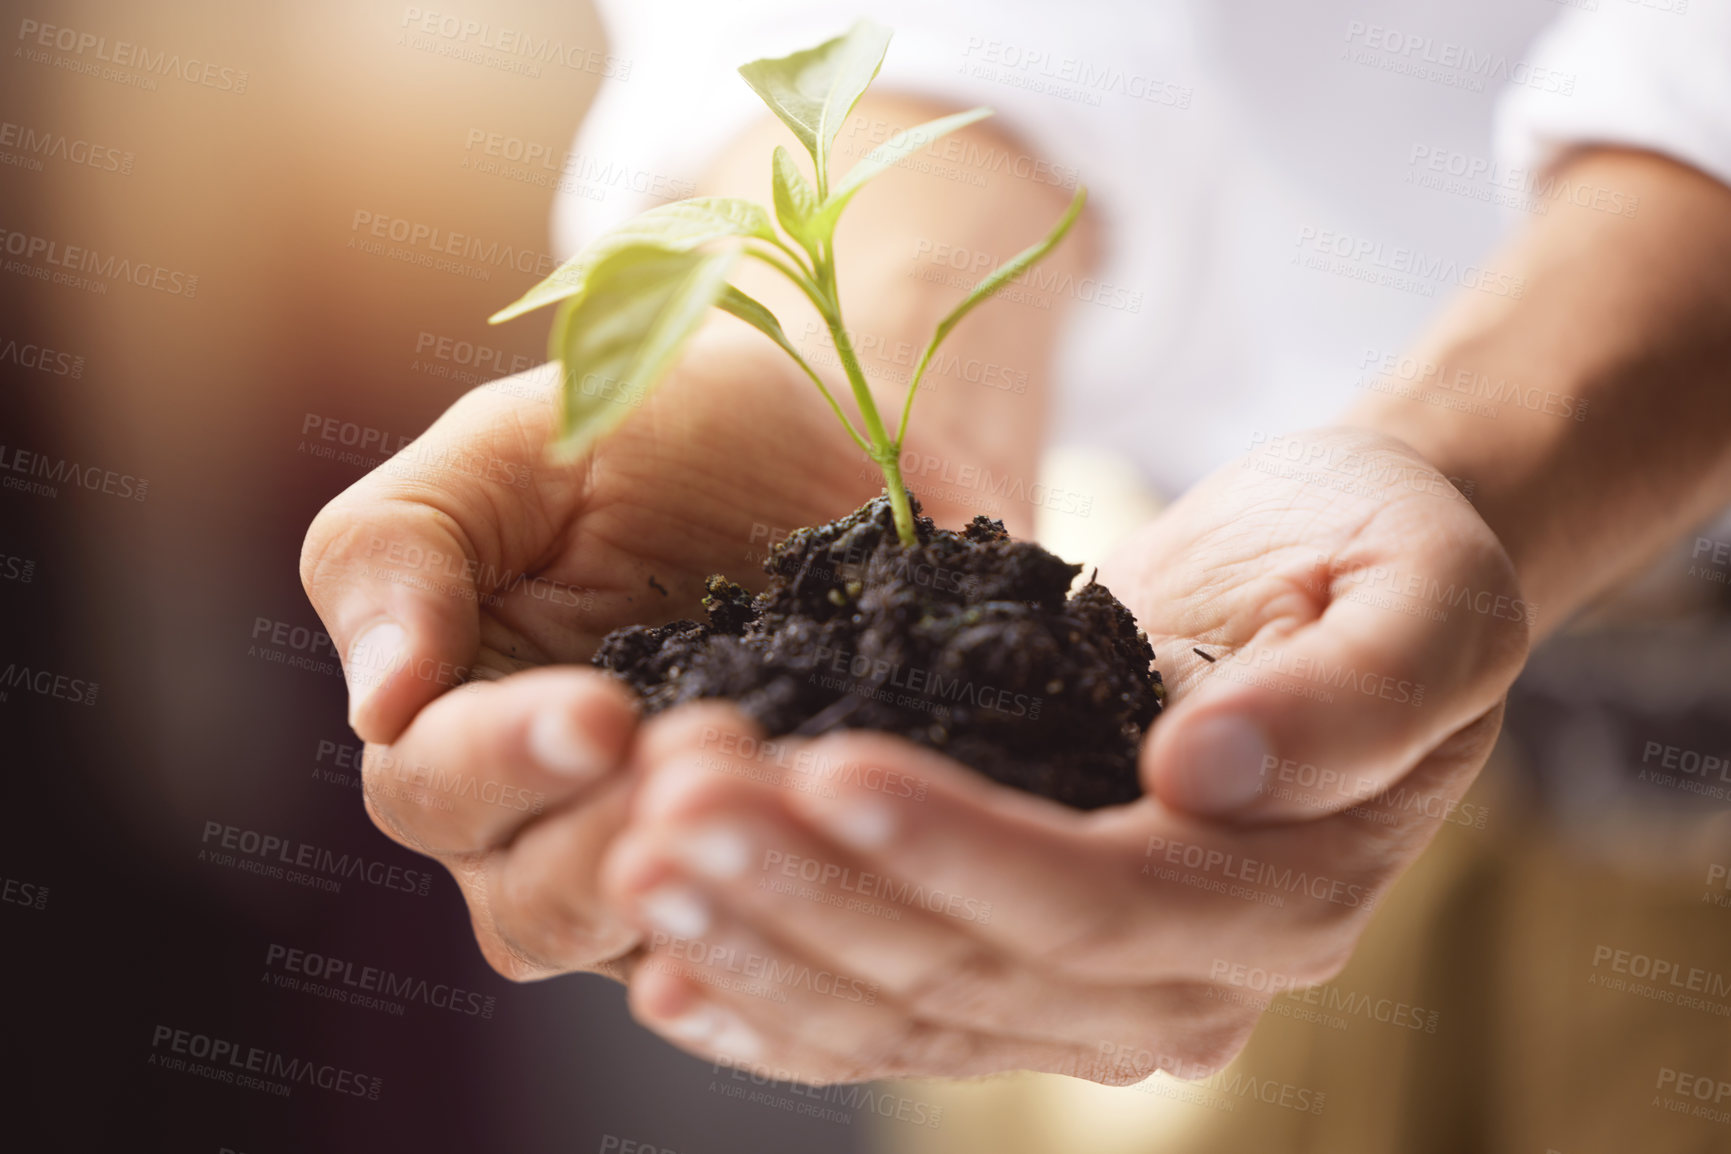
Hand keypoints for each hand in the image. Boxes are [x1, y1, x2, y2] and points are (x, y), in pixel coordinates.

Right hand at [300, 324, 954, 978]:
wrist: (840, 430)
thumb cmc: (660, 424)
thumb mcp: (515, 445)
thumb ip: (404, 548)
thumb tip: (376, 705)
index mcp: (456, 719)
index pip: (432, 787)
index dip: (504, 763)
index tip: (601, 712)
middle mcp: (548, 819)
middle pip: (530, 903)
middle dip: (610, 837)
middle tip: (711, 743)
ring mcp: (670, 858)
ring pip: (647, 938)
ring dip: (703, 879)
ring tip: (774, 776)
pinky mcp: (781, 868)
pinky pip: (778, 929)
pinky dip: (804, 898)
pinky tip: (848, 836)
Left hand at [591, 427, 1528, 1081]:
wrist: (1335, 584)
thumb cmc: (1383, 561)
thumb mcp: (1425, 597)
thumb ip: (1349, 696)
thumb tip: (1205, 772)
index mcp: (1282, 898)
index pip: (1097, 904)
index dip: (960, 849)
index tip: (827, 764)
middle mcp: (1184, 979)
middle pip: (971, 971)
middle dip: (810, 896)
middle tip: (670, 807)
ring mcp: (1093, 988)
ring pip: (905, 1007)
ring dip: (761, 946)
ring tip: (636, 858)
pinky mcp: (1019, 955)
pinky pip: (886, 1007)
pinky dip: (772, 997)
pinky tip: (664, 968)